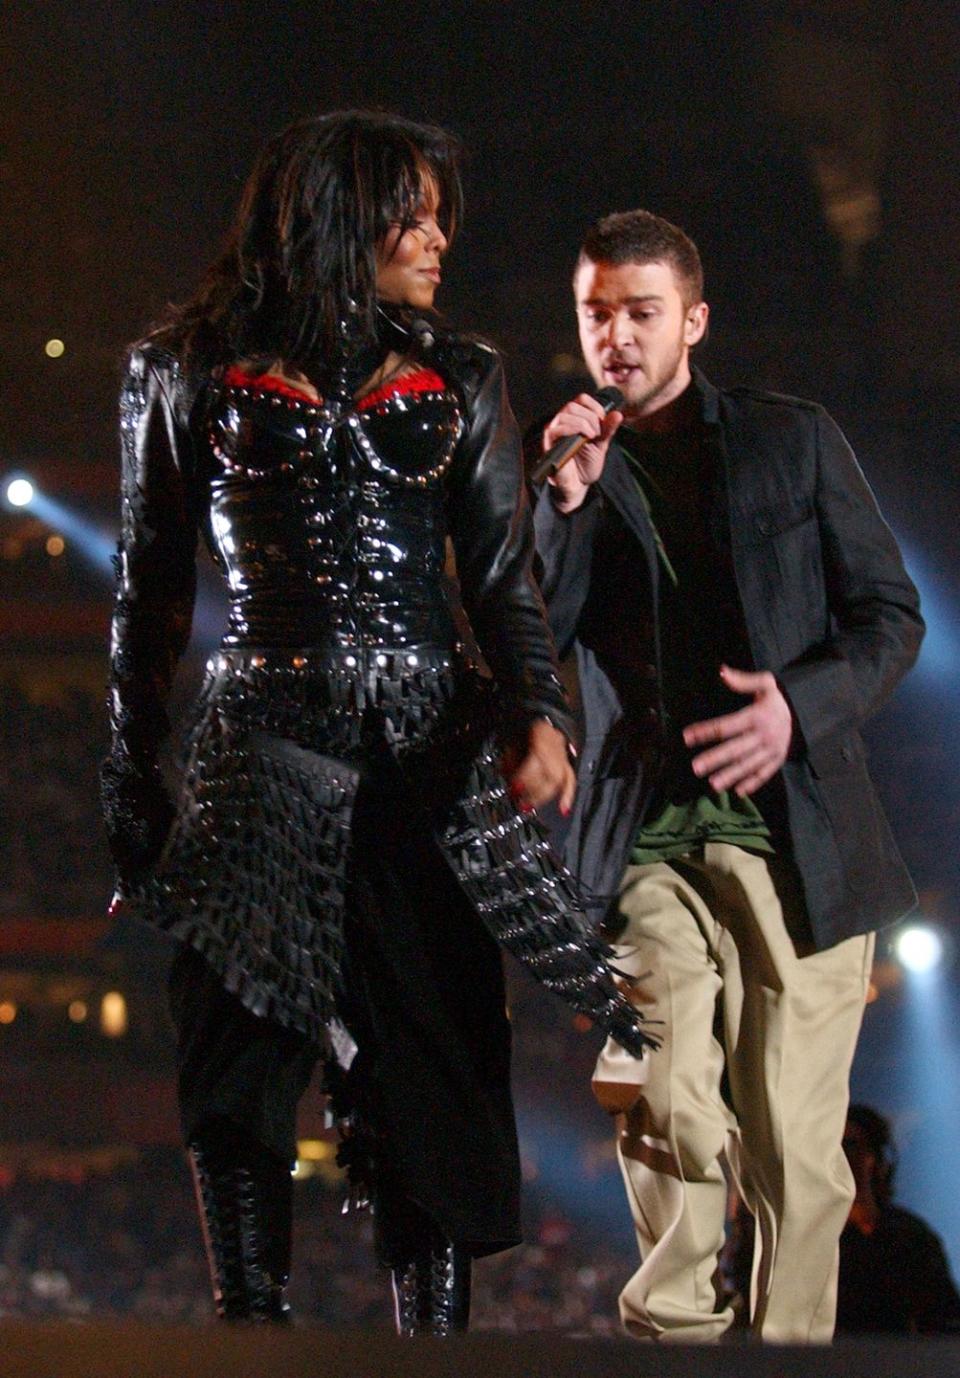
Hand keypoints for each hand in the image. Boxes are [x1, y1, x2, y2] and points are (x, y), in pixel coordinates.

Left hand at [502, 719, 576, 814]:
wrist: (542, 705)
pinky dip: (568, 795)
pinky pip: (571, 778)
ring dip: (544, 796)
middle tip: (519, 802)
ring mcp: (564, 753)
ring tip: (529, 807)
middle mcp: (557, 746)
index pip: (536, 761)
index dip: (525, 777)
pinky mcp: (567, 758)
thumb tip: (506, 774)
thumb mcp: (513, 732)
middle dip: (535, 791)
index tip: (513, 787)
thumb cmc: (525, 718)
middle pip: (551, 775)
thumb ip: (510, 755)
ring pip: (560, 779)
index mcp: (543, 737)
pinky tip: (564, 809)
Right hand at [543, 394, 623, 512]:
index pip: (582, 399)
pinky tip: (582, 438)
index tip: (604, 422)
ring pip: (565, 414)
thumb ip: (608, 428)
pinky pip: (556, 428)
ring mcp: (553, 430)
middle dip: (590, 417)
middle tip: (597, 434)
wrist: (579, 484)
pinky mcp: (548, 442)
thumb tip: (618, 414)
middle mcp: (562, 421)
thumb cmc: (586, 463)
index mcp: (574, 418)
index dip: (595, 407)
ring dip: (583, 423)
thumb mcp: (602, 443)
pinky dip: (572, 429)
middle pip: (573, 405)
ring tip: (591, 437)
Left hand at [682, 665, 793, 796]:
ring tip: (712, 785)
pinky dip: (752, 783)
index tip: (686, 737)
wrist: (805, 714)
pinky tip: (738, 792)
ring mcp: (771, 750)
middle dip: (715, 759)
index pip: (727, 725)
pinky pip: (764, 774)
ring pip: (748, 765)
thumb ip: (743, 680)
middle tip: (696, 768)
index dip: (705, 731)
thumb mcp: (766, 684)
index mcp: (757, 716)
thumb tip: (721, 672)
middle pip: (735, 748)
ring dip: (730, 775)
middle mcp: (764, 735)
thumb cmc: (775, 699)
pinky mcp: (777, 760)